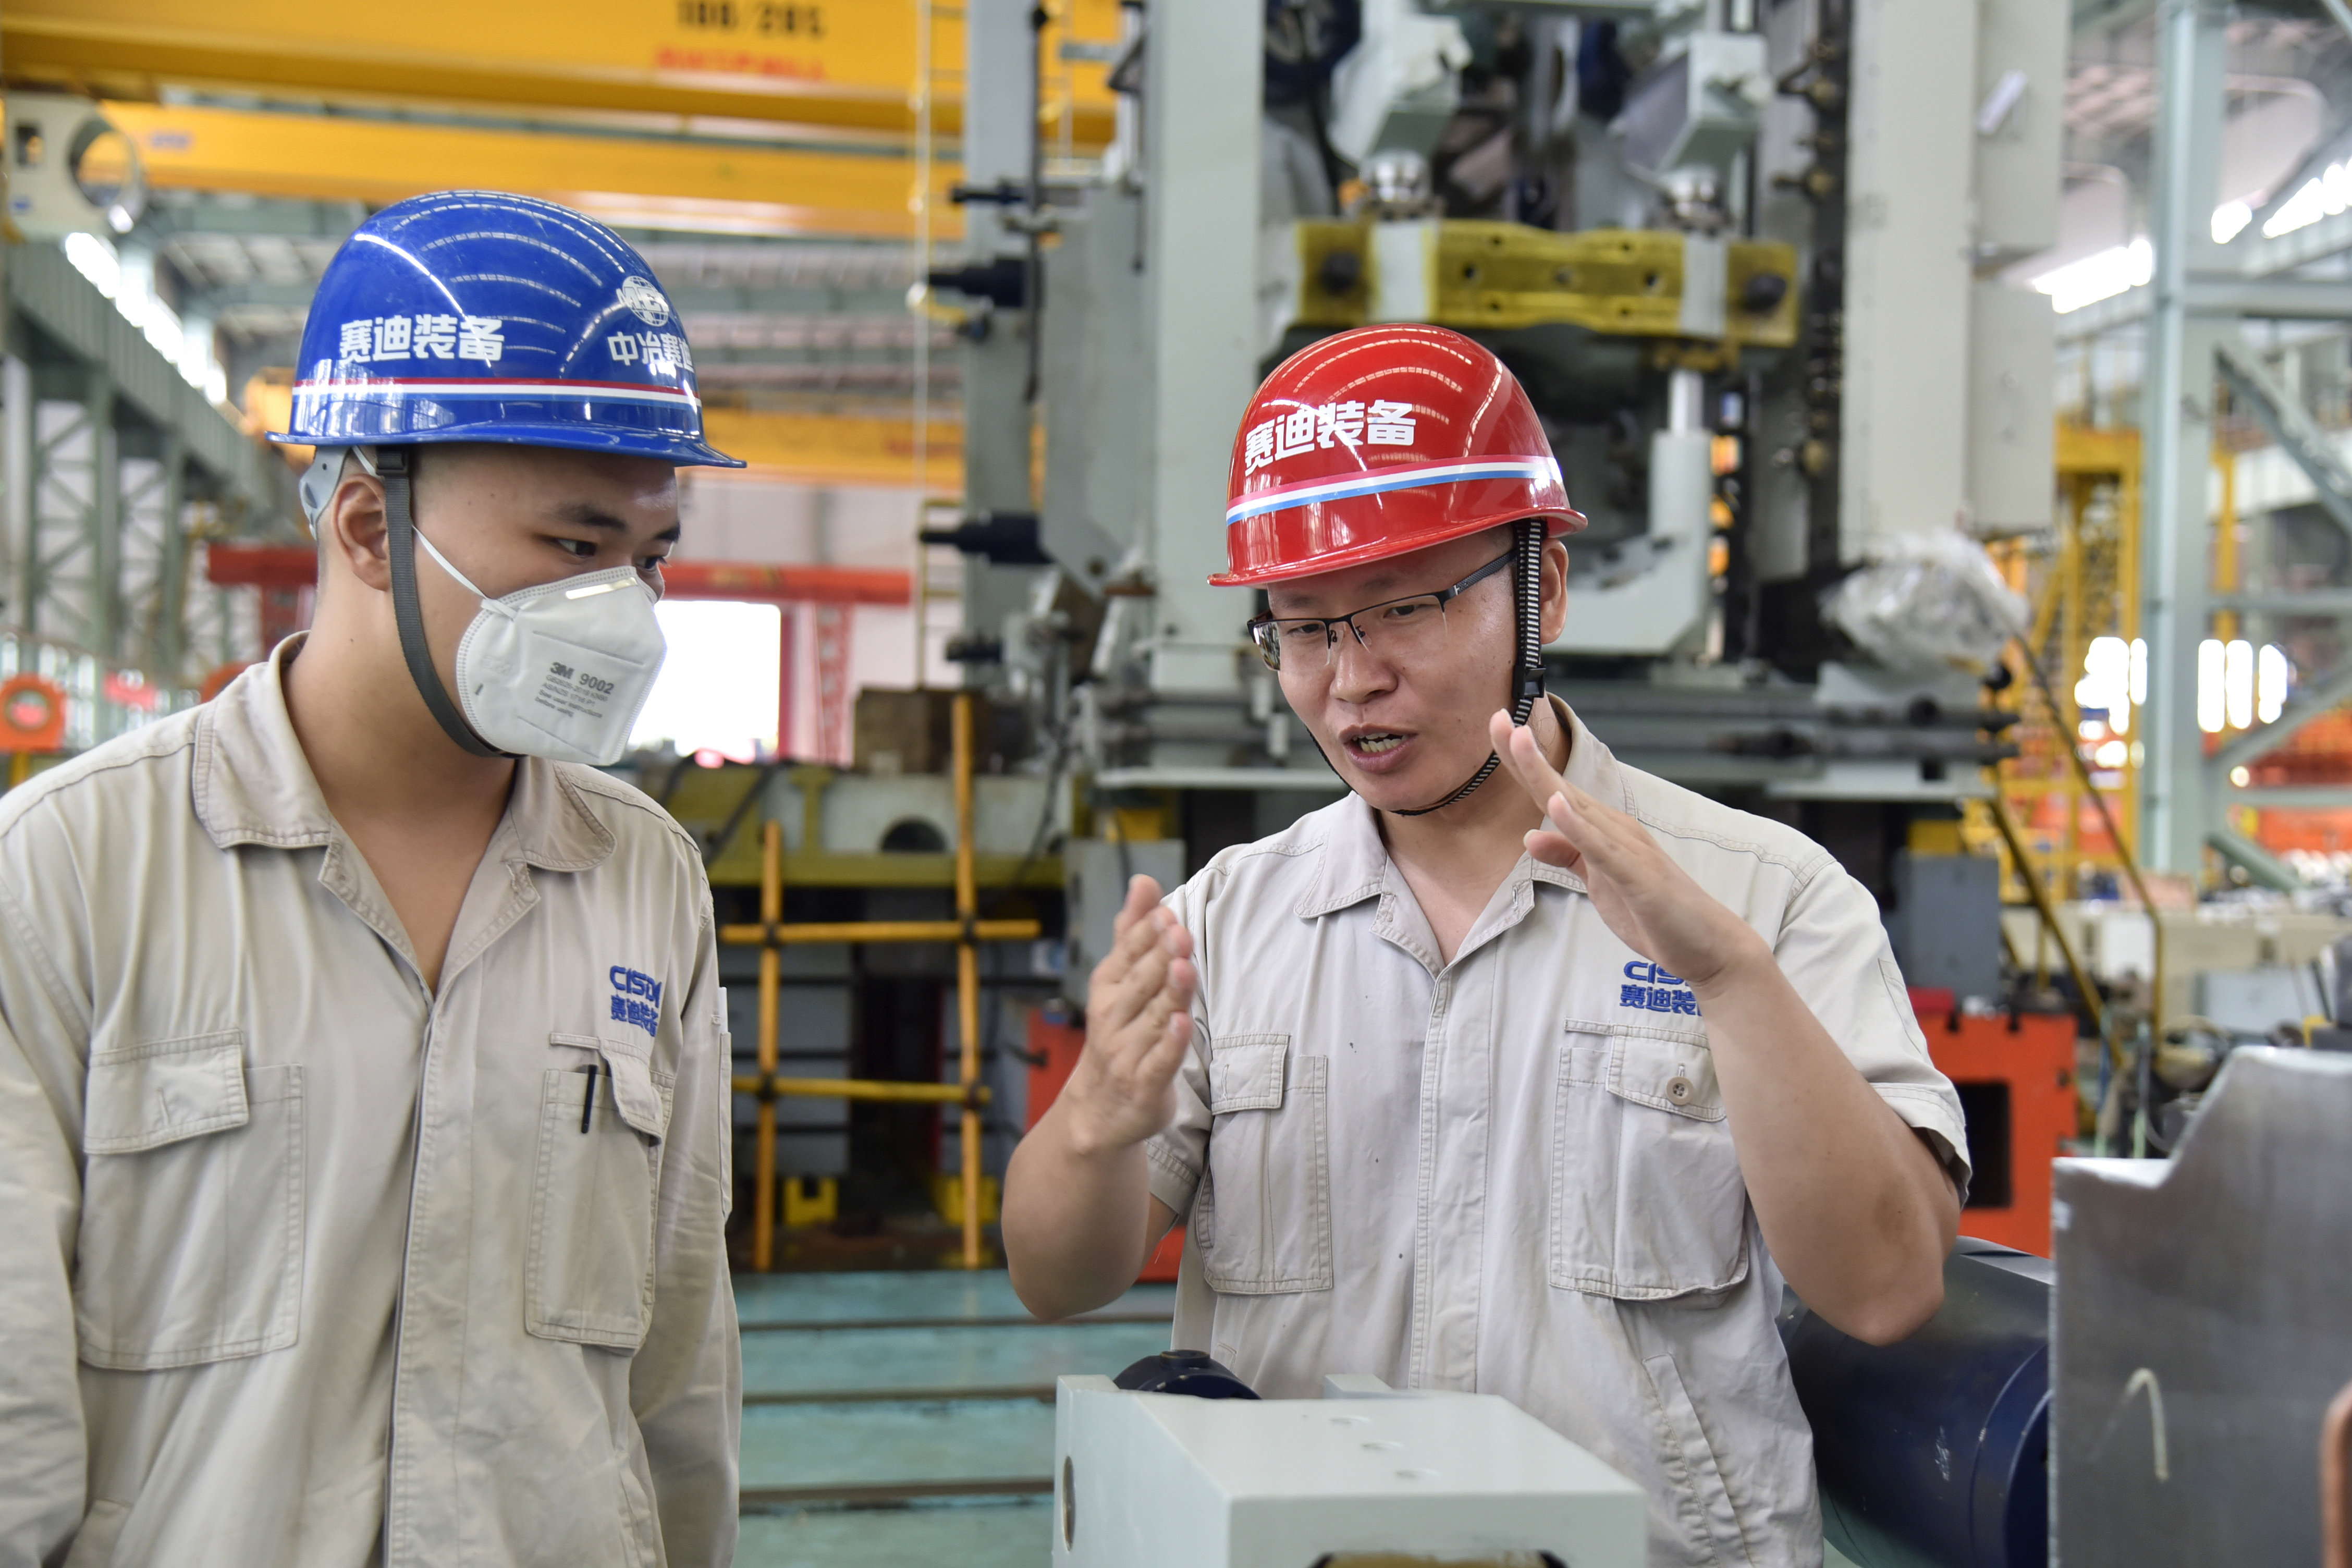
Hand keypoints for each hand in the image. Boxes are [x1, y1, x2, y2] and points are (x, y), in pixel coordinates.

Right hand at [1066, 875, 1197, 1155]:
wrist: (1099, 1109)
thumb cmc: (1118, 1033)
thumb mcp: (1118, 980)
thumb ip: (1132, 932)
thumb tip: (1143, 881)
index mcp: (1109, 988)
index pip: (1127, 956)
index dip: (1145, 935)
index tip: (1165, 913)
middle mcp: (1114, 1018)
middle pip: (1141, 984)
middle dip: (1159, 957)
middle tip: (1179, 932)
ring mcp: (1128, 1053)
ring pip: (1153, 1019)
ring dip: (1169, 994)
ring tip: (1183, 967)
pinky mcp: (1145, 1085)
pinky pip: (1159, 1063)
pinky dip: (1170, 1044)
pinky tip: (1182, 1024)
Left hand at [1490, 711, 1766, 994]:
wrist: (1708, 947)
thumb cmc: (1654, 913)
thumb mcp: (1598, 883)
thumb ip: (1568, 855)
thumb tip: (1531, 835)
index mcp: (1602, 831)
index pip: (1553, 791)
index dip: (1523, 762)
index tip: (1499, 726)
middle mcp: (1614, 830)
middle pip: (1559, 788)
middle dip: (1527, 755)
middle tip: (1499, 717)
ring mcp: (1628, 850)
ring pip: (1577, 808)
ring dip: (1546, 775)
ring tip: (1520, 740)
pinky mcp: (1638, 877)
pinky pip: (1602, 849)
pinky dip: (1579, 826)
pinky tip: (1557, 803)